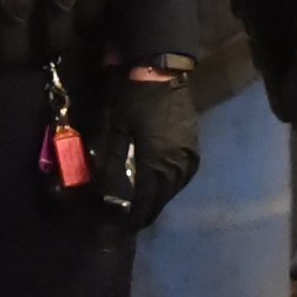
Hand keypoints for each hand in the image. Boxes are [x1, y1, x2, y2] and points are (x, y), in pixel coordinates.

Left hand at [102, 69, 200, 229]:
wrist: (160, 70)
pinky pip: (181, 174)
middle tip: (131, 216)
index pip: (146, 201)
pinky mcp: (193, 146)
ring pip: (173, 187)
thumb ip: (111, 164)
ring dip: (158, 196)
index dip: (134, 216)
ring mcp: (189, 156)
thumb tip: (103, 192)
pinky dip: (168, 182)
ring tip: (144, 201)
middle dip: (146, 208)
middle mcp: (178, 165)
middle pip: (162, 198)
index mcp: (158, 163)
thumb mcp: (115, 130)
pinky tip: (157, 181)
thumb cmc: (132, 99)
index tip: (123, 226)